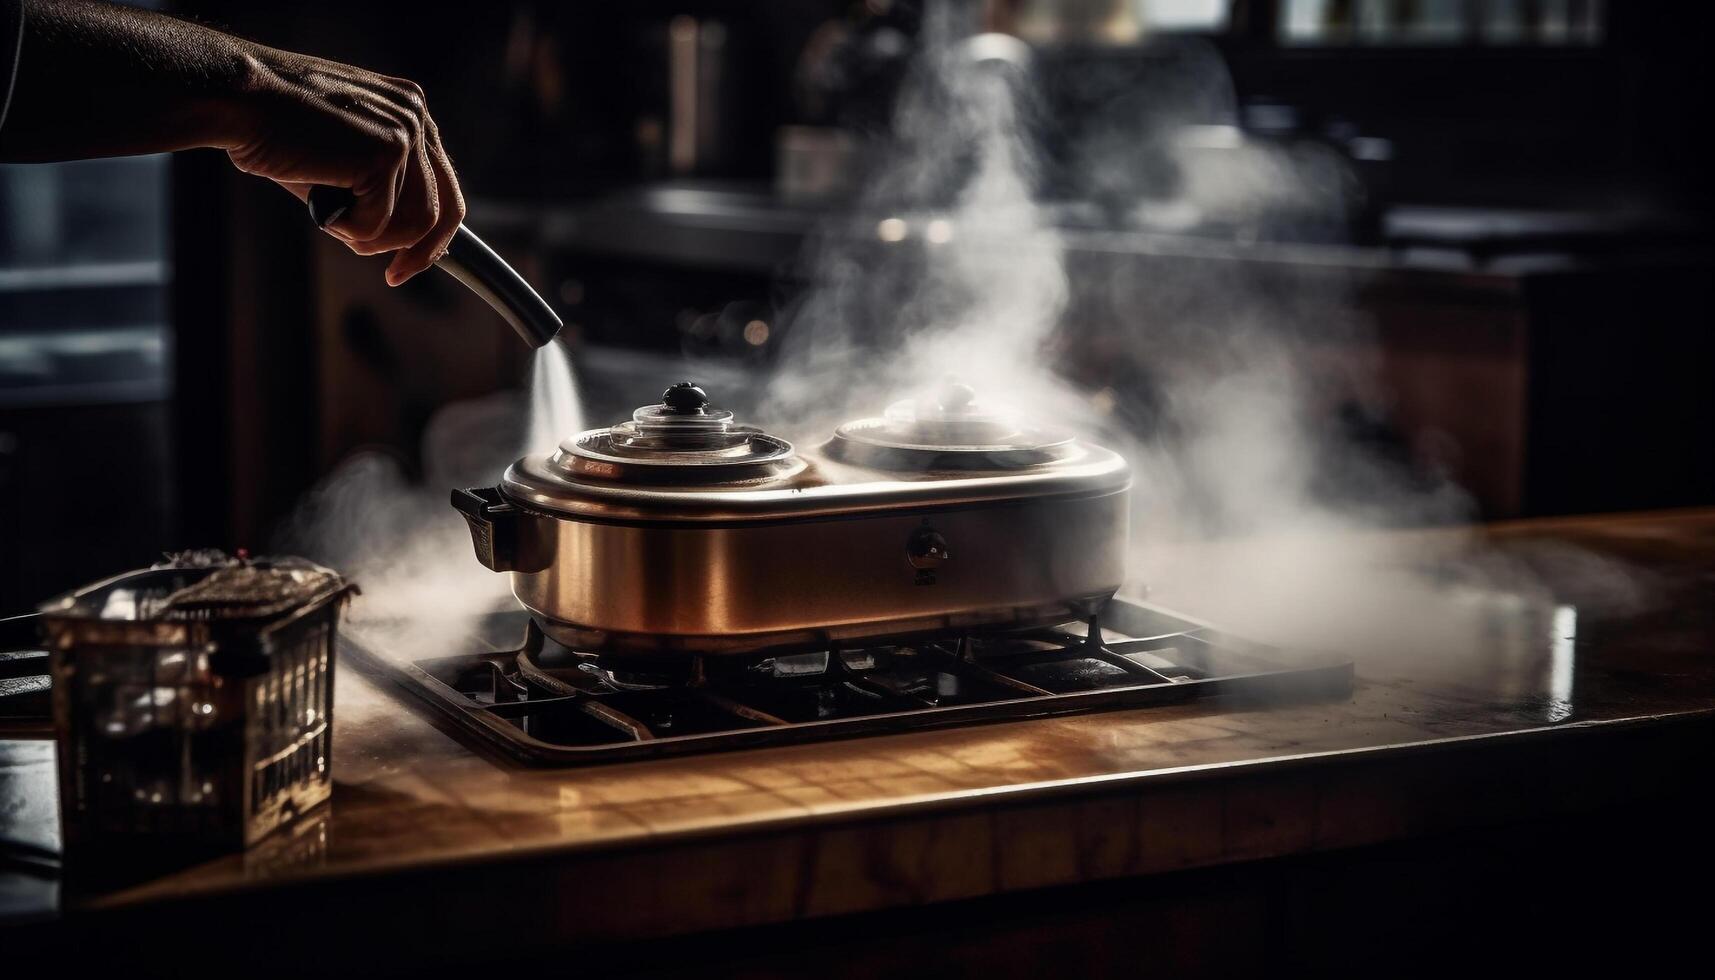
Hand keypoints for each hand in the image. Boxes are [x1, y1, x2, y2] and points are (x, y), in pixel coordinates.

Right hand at [223, 46, 465, 285]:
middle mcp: (416, 116)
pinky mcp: (385, 154)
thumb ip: (376, 185)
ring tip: (333, 221)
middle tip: (395, 276)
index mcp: (409, 110)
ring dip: (371, 238)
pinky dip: (345, 228)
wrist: (237, 99)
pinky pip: (378, 223)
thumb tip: (401, 239)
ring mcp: (404, 134)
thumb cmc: (275, 130)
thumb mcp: (339, 154)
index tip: (413, 262)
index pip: (443, 185)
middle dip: (421, 252)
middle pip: (442, 208)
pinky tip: (318, 204)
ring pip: (414, 223)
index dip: (435, 233)